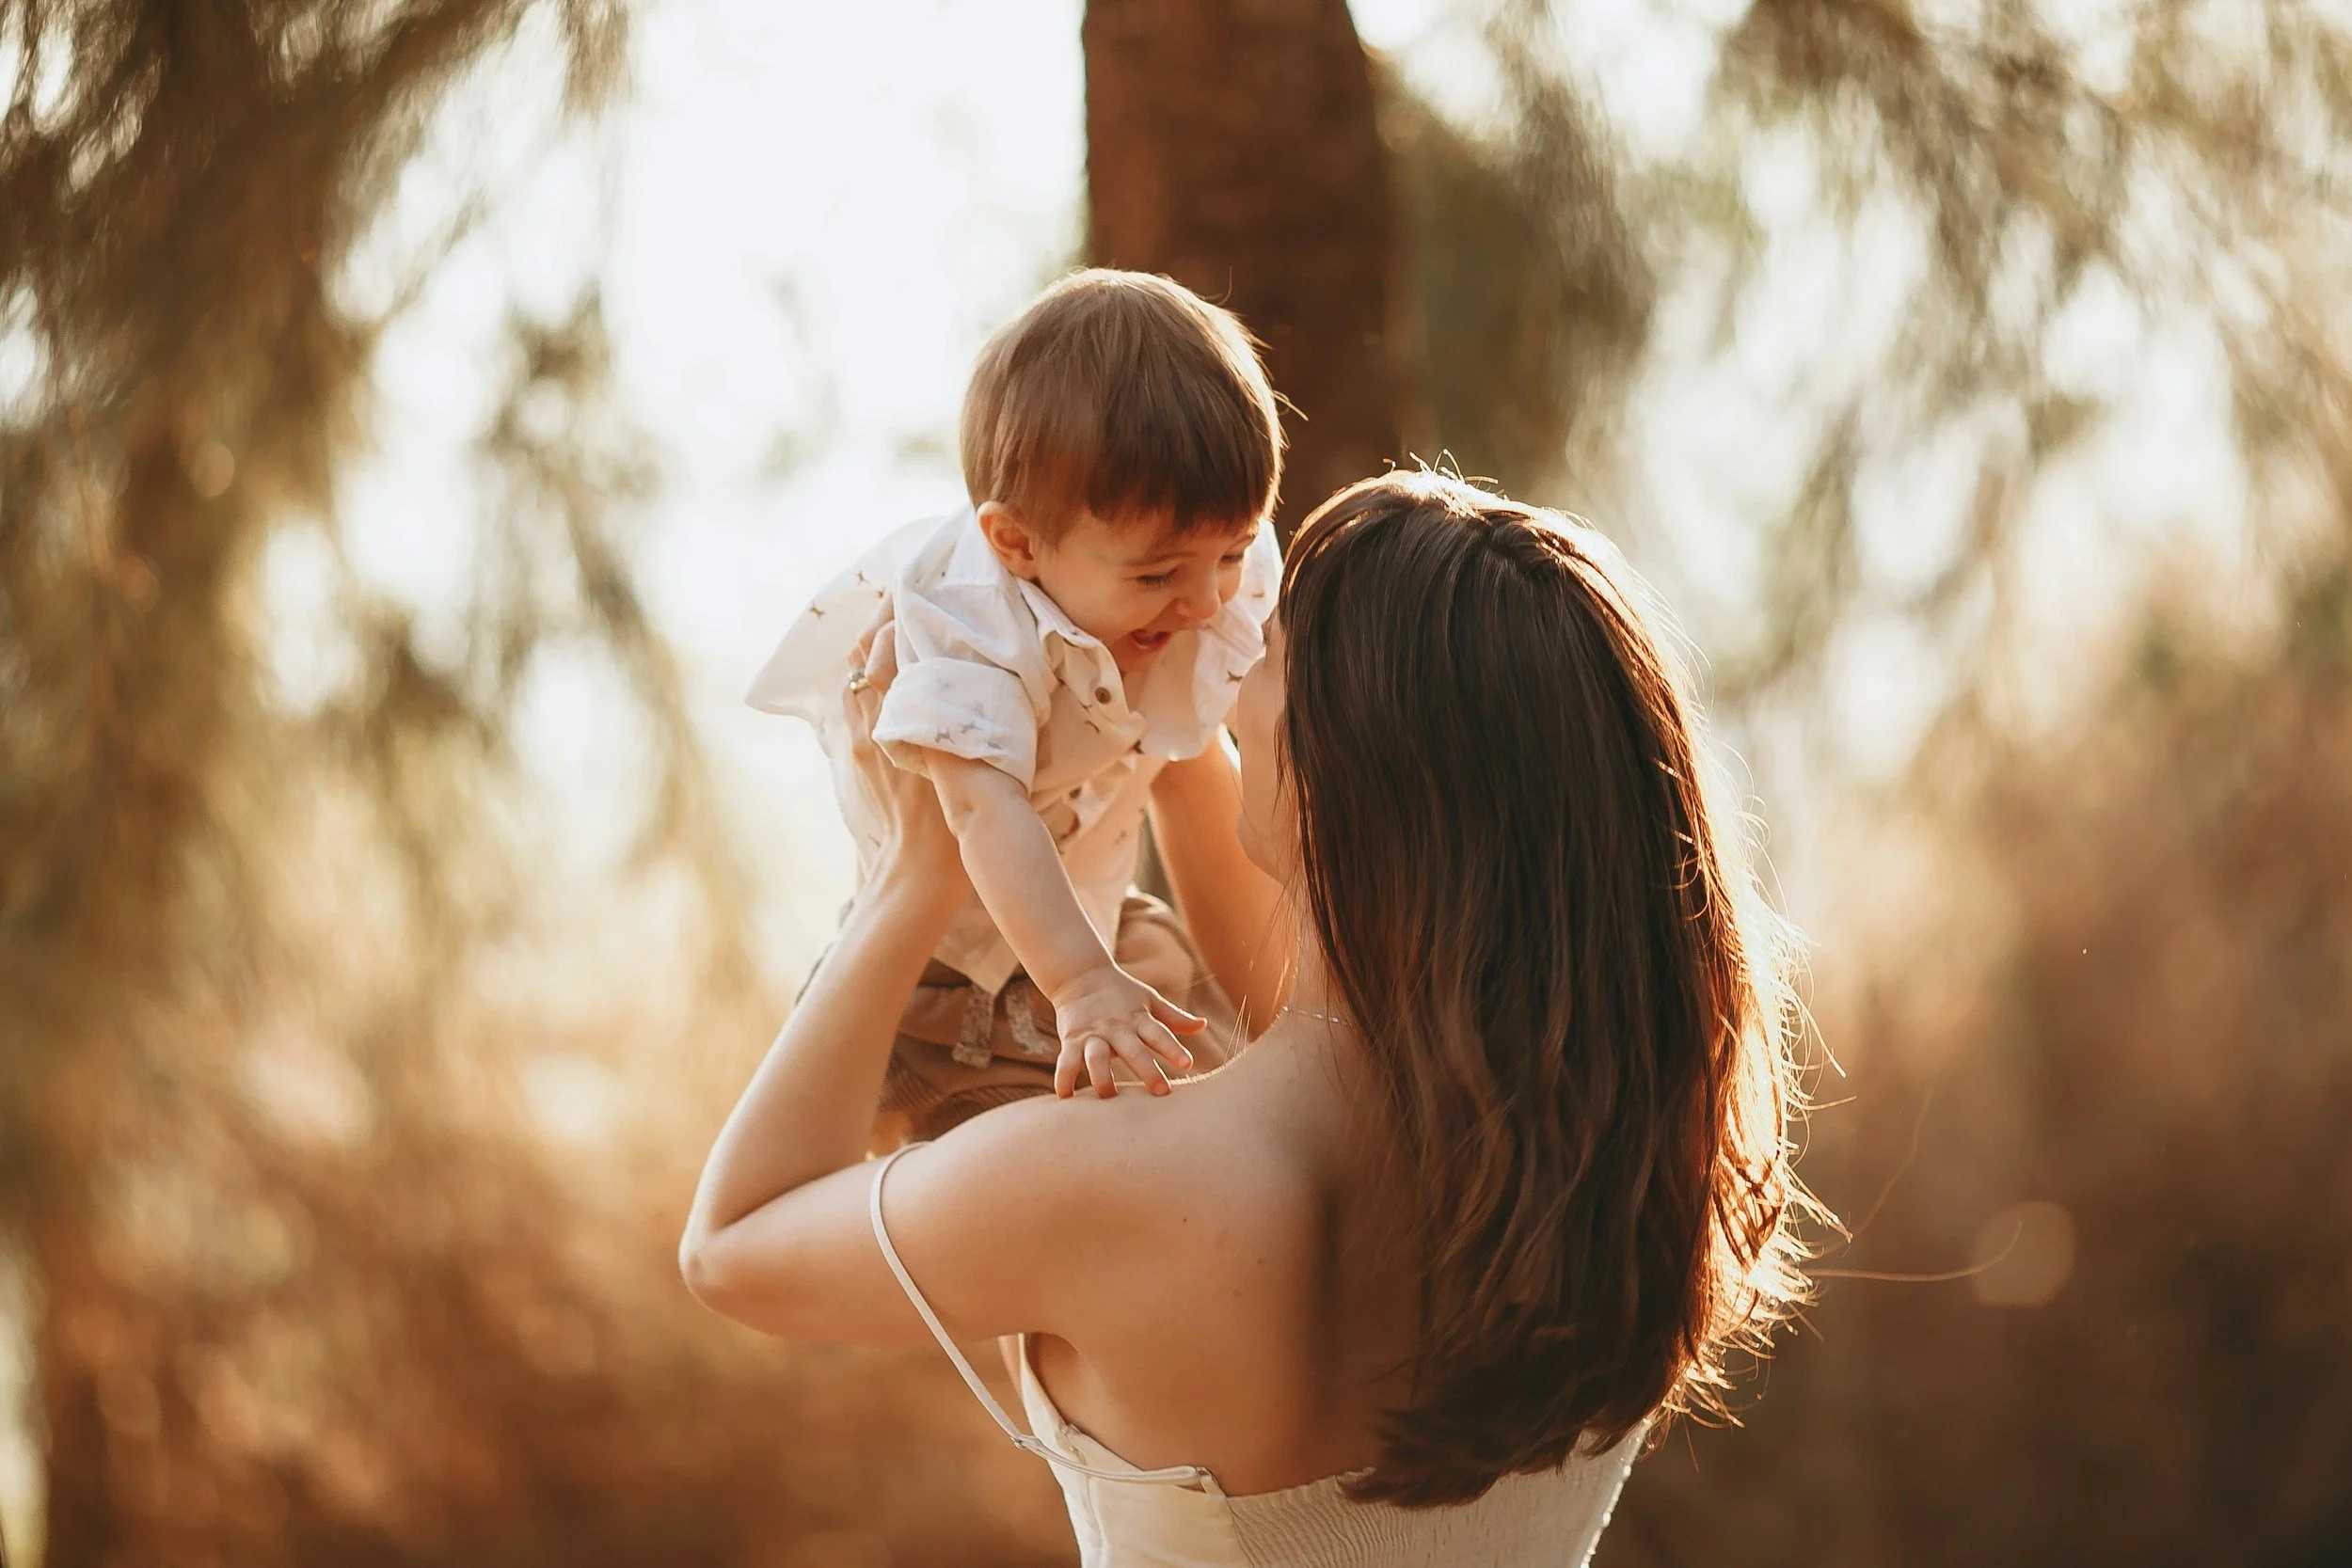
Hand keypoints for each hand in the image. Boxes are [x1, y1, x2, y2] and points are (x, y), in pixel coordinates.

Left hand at [842, 608, 966, 904]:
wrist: (915, 872)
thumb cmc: (957, 823)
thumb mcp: (984, 763)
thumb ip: (991, 719)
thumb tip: (1012, 683)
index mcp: (902, 714)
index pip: (890, 642)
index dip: (905, 611)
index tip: (926, 591)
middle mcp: (870, 717)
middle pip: (867, 648)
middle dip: (887, 619)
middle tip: (915, 598)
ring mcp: (856, 735)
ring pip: (856, 671)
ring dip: (876, 645)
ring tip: (902, 627)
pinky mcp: (853, 752)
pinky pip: (853, 698)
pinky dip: (869, 675)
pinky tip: (890, 672)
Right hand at [1046, 962, 1204, 1098]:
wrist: (1080, 975)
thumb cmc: (1121, 993)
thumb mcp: (1149, 1001)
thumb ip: (1174, 1018)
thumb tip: (1203, 1025)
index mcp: (1139, 1019)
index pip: (1159, 1034)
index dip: (1173, 1049)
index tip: (1187, 1064)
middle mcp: (1117, 1028)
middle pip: (1133, 1050)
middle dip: (1147, 1070)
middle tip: (1161, 1091)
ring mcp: (1092, 1035)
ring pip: (1096, 1058)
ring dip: (1102, 1078)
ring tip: (1109, 1097)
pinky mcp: (1071, 1041)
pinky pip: (1066, 1062)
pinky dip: (1064, 1079)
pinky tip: (1065, 1098)